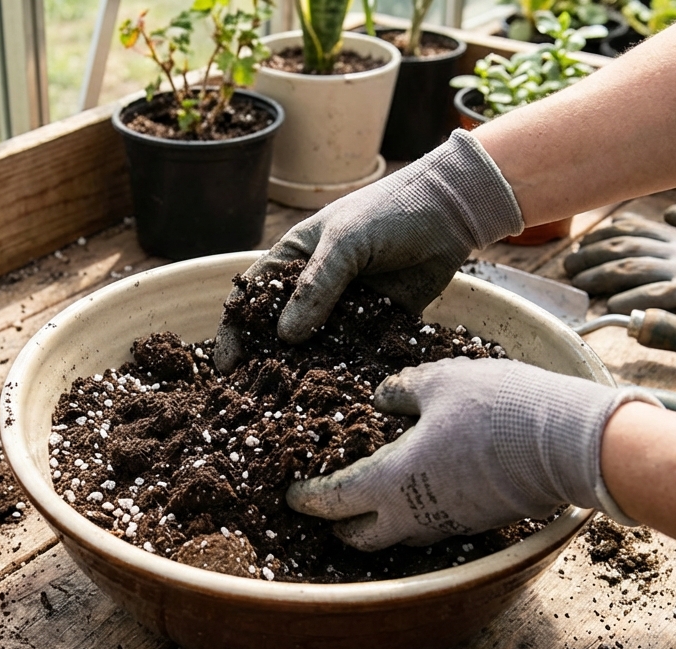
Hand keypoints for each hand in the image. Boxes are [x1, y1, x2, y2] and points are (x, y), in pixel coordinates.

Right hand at [213, 130, 523, 371]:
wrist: (450, 213)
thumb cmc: (389, 212)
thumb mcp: (345, 243)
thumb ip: (317, 287)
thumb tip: (285, 337)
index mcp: (294, 260)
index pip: (252, 300)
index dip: (235, 332)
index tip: (226, 366)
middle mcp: (314, 289)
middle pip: (281, 332)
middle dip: (268, 363)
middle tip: (254, 399)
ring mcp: (345, 310)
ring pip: (318, 349)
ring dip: (307, 375)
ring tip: (293, 408)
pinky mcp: (377, 326)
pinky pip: (357, 354)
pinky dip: (348, 373)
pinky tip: (340, 399)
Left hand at [286, 358, 657, 550]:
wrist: (567, 443)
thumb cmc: (497, 408)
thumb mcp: (440, 380)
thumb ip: (401, 388)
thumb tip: (382, 395)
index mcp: (391, 482)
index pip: (332, 501)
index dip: (306, 498)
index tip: (290, 493)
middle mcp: (414, 515)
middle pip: (360, 537)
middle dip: (338, 523)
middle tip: (327, 503)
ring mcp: (447, 525)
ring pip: (398, 536)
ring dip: (378, 521)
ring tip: (371, 492)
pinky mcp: (475, 522)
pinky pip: (430, 525)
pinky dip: (414, 512)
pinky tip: (420, 485)